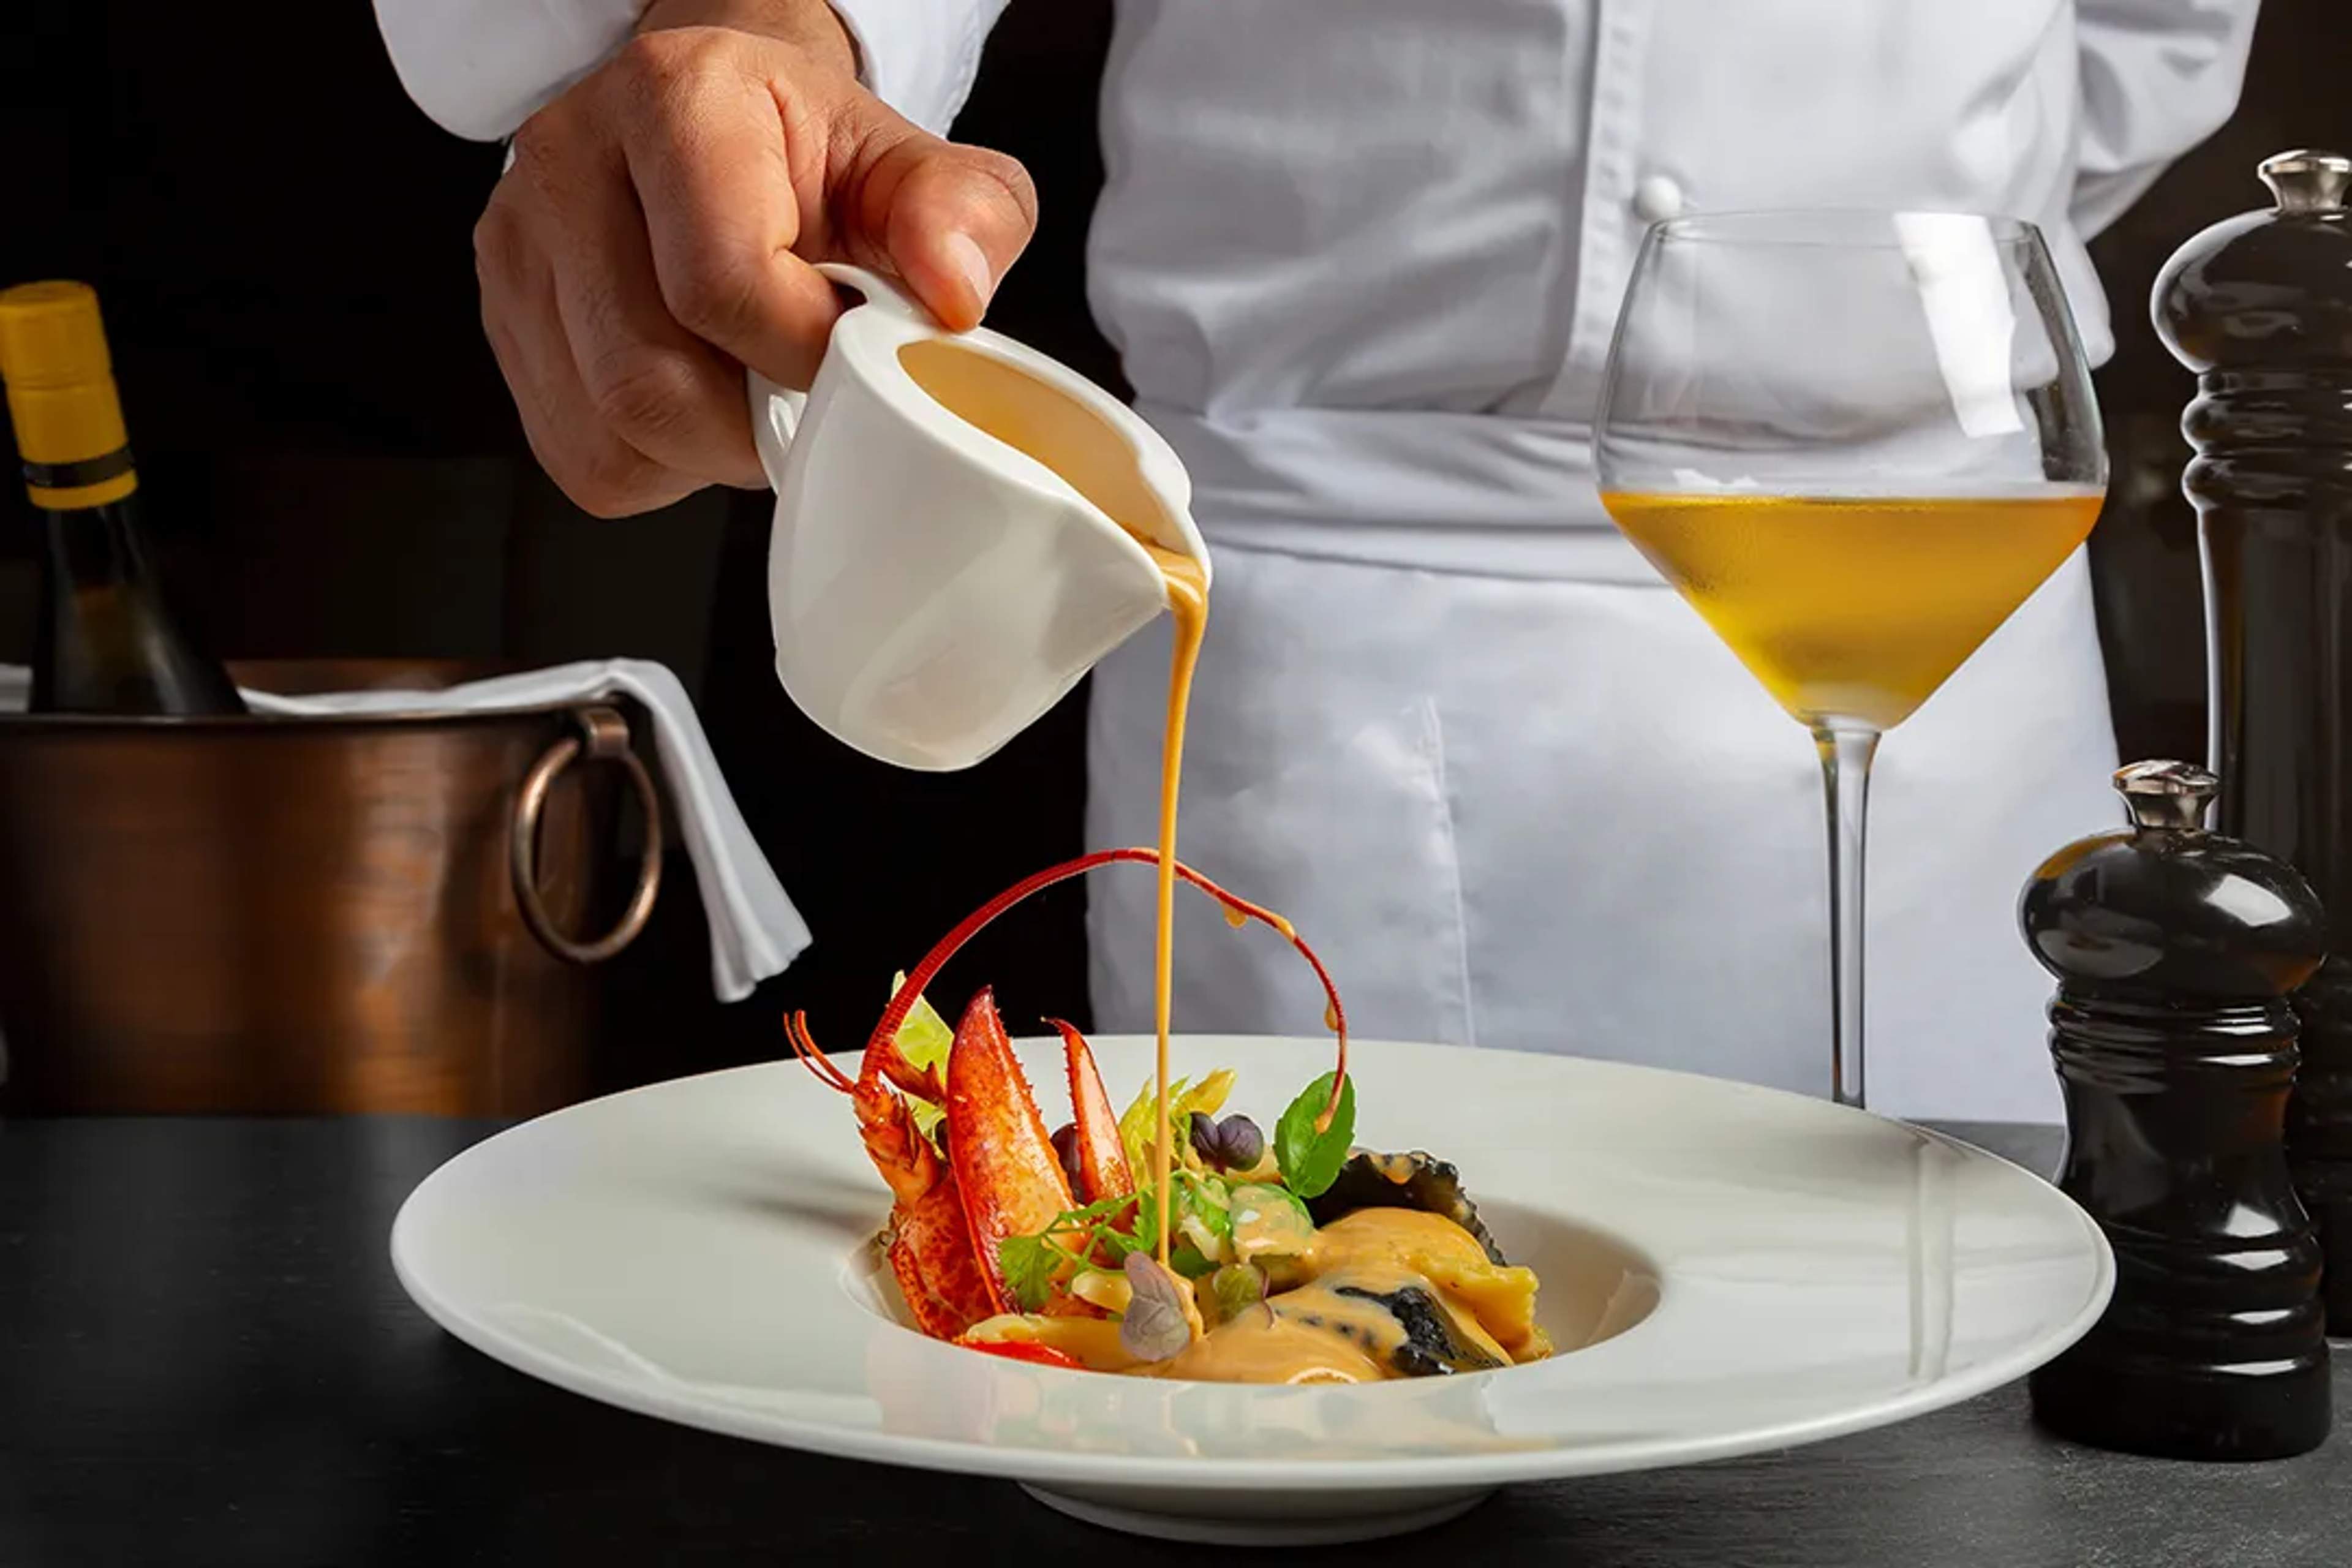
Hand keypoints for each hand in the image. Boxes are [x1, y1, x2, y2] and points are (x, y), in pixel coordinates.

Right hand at [474, 0, 1037, 515]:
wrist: (727, 131)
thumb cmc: (812, 156)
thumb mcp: (911, 163)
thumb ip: (964, 213)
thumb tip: (952, 294)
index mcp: (675, 100)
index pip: (722, 285)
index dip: (802, 355)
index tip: (845, 350)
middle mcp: (571, 160)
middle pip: (649, 380)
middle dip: (751, 429)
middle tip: (804, 399)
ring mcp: (522, 244)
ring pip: (610, 431)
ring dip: (704, 452)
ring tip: (753, 393)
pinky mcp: (506, 319)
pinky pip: (582, 455)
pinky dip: (657, 464)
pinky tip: (699, 405)